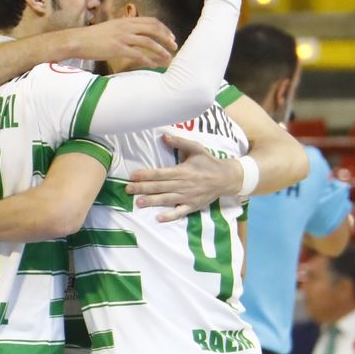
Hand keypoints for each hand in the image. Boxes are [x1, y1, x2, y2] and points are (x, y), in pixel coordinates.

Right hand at [60, 17, 176, 67]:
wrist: (77, 40)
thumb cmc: (92, 36)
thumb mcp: (111, 28)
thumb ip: (124, 29)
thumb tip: (135, 36)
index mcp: (126, 20)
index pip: (151, 21)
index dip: (163, 28)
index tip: (170, 36)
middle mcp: (126, 26)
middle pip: (153, 29)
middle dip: (166, 38)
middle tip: (174, 47)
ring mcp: (122, 37)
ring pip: (148, 42)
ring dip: (161, 50)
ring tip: (168, 58)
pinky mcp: (117, 48)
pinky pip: (138, 54)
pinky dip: (148, 60)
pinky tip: (153, 65)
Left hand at [126, 134, 240, 221]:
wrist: (227, 178)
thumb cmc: (209, 162)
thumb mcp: (196, 149)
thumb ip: (179, 142)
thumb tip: (163, 135)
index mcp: (183, 171)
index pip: (160, 173)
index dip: (146, 175)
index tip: (132, 176)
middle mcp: (184, 184)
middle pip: (160, 187)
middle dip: (143, 188)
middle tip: (127, 189)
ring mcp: (188, 197)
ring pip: (167, 200)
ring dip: (152, 201)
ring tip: (138, 203)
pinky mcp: (193, 206)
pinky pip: (180, 212)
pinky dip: (170, 216)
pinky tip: (159, 218)